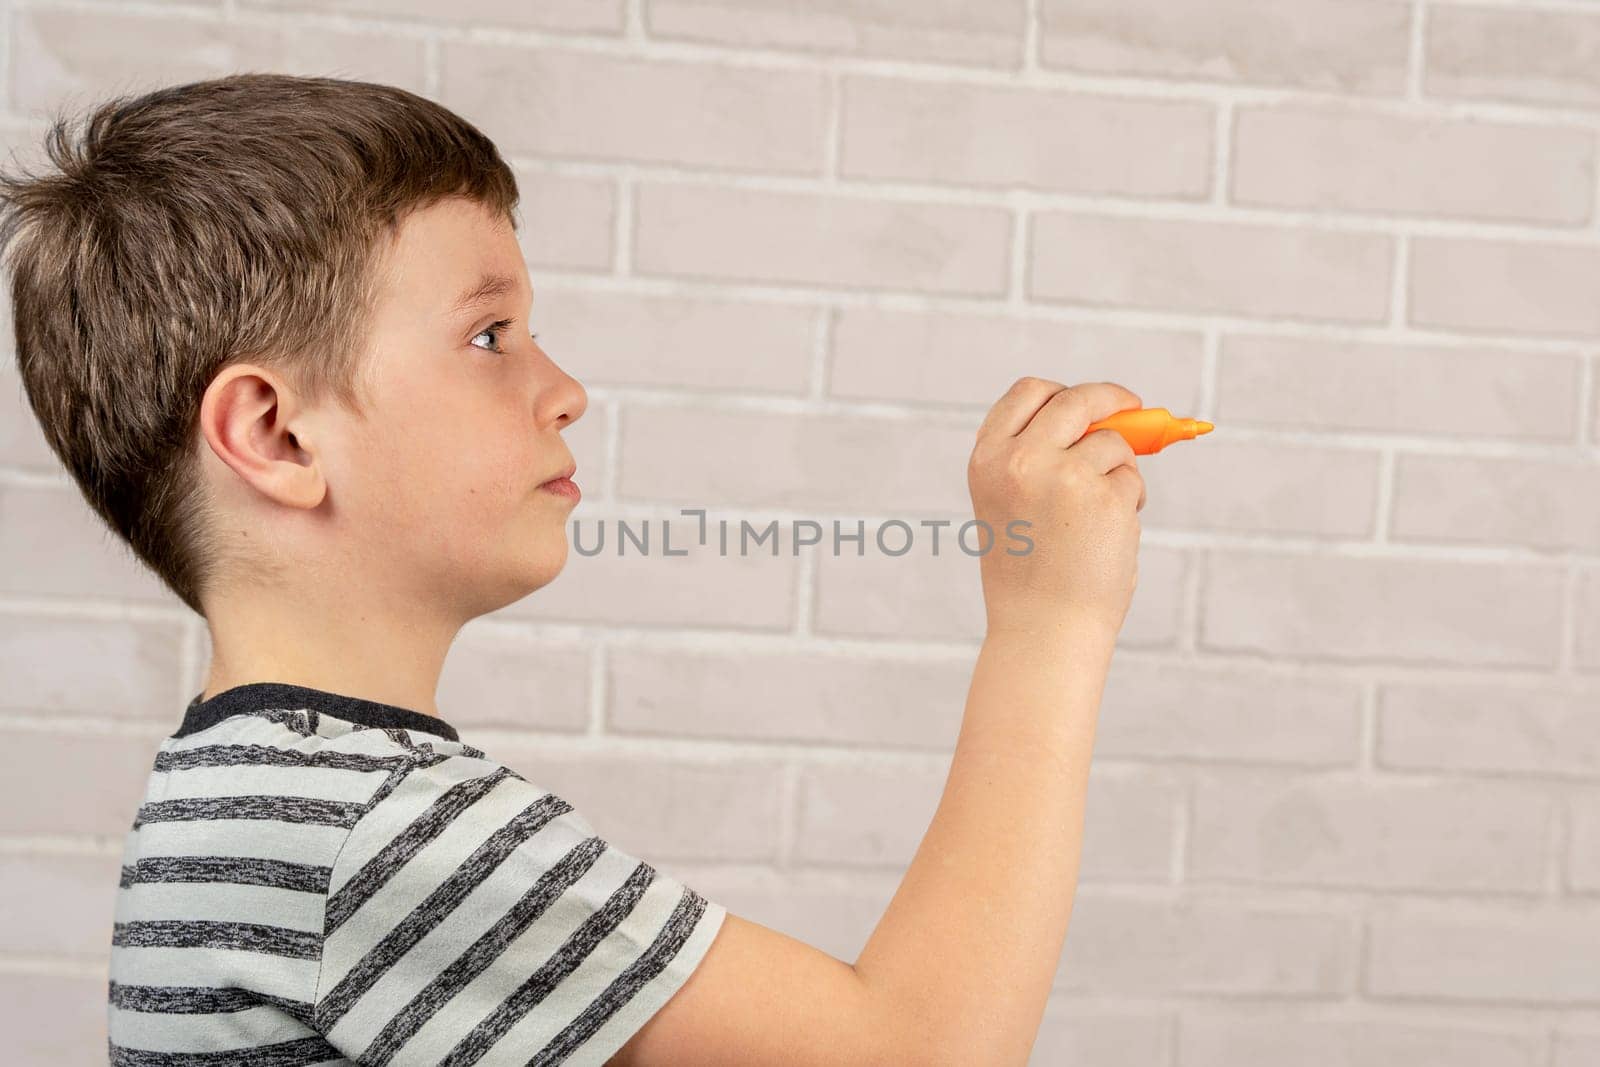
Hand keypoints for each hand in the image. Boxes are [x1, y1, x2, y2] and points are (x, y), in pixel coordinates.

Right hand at [967, 378, 1145, 639]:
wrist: (1043, 630)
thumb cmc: (1029, 575)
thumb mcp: (1009, 505)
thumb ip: (1039, 458)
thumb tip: (1107, 418)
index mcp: (987, 460)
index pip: (1027, 394)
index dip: (1062, 392)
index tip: (1089, 400)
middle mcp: (1021, 459)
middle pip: (1077, 401)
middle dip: (1111, 399)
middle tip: (1134, 408)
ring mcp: (1065, 475)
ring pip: (1113, 444)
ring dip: (1120, 471)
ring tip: (1102, 520)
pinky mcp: (1106, 496)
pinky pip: (1131, 479)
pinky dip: (1131, 502)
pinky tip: (1109, 538)